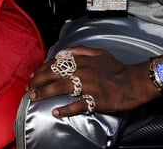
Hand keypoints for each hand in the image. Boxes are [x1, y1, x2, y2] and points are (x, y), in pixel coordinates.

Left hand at [27, 46, 155, 116]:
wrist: (133, 81)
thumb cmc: (117, 68)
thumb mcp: (99, 52)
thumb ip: (80, 50)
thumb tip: (64, 52)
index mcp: (82, 60)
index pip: (55, 63)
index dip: (42, 69)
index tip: (34, 75)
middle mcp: (82, 71)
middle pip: (53, 74)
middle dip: (37, 81)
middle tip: (29, 88)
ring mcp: (87, 86)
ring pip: (60, 88)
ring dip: (44, 93)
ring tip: (34, 97)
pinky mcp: (94, 100)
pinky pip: (76, 105)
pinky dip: (65, 109)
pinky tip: (56, 112)